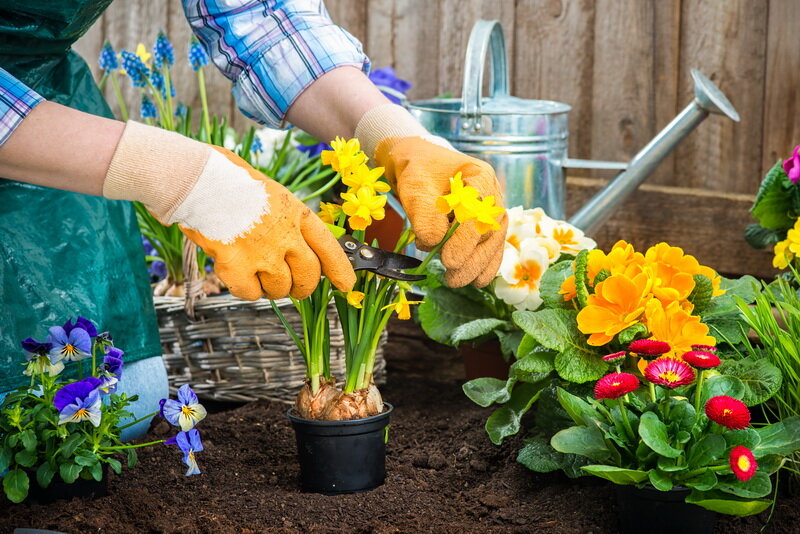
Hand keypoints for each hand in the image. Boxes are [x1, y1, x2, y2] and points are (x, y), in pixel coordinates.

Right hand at [103, 122, 354, 299]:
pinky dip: (246, 288)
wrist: (196, 179)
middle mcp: (286, 236)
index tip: (346, 285)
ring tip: (254, 266)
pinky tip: (237, 270)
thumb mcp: (272, 194)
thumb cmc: (229, 180)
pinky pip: (251, 293)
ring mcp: (263, 253)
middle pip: (309, 277)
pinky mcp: (237, 267)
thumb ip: (289, 221)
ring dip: (271, 286)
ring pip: (281, 289)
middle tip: (292, 285)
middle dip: (302, 286)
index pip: (329, 248)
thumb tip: (300, 248)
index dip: (340, 270)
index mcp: (297, 213)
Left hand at [356, 104, 506, 287]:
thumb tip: (434, 242)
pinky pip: (489, 248)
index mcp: (479, 177)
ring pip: (491, 243)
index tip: (449, 260)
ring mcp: (491, 212)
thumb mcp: (416, 187)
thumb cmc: (418, 172)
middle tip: (452, 277)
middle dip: (471, 258)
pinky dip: (483, 265)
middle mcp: (491, 195)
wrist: (419, 165)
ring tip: (457, 281)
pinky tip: (476, 280)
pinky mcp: (484, 226)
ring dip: (476, 266)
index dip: (464, 239)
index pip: (477, 212)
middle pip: (488, 231)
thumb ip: (425, 214)